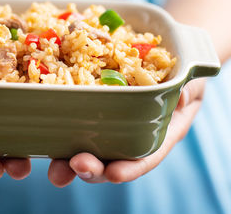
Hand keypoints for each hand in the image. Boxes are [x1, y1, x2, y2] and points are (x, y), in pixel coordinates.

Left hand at [47, 79, 205, 186]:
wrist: (160, 57)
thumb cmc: (178, 72)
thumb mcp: (190, 79)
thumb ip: (187, 89)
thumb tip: (180, 97)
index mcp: (155, 132)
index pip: (144, 155)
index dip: (130, 167)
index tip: (115, 174)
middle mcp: (127, 133)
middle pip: (109, 159)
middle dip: (91, 168)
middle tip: (74, 166)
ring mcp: (105, 123)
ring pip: (85, 147)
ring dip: (66, 159)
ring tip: (53, 164)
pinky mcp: (86, 107)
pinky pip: (70, 120)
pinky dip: (56, 128)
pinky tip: (40, 134)